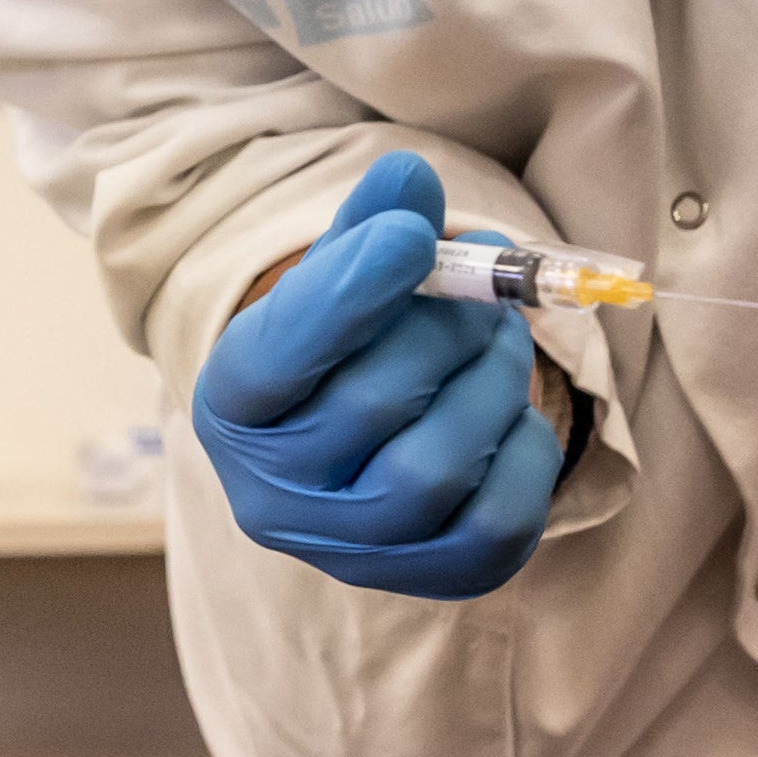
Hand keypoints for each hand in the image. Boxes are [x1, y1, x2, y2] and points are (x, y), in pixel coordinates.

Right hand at [192, 153, 560, 597]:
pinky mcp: (429, 580)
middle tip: (486, 291)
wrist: (346, 459)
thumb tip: (409, 175)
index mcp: (232, 406)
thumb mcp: (332, 285)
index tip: (411, 236)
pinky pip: (497, 523)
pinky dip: (524, 451)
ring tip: (502, 339)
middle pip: (372, 402)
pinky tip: (509, 412)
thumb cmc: (335, 356)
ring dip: (492, 382)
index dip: (348, 293)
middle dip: (447, 329)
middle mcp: (271, 494)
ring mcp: (349, 551)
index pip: (279, 353)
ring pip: (437, 466)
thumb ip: (368, 229)